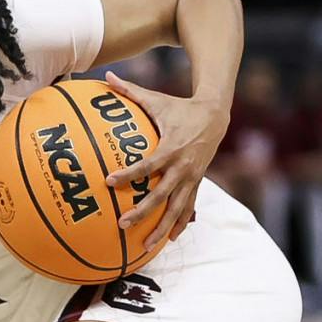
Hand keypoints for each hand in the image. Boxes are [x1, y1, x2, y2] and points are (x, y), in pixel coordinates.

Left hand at [103, 68, 228, 257]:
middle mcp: (182, 167)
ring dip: (161, 228)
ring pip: (176, 209)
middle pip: (160, 194)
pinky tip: (170, 239)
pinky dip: (180, 224)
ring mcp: (191, 178)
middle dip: (142, 211)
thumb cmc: (180, 107)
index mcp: (171, 147)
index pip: (147, 165)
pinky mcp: (197, 183)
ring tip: (145, 246)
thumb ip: (129, 91)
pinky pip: (189, 208)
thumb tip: (105, 75)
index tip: (109, 181)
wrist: (216, 115)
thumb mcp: (156, 98)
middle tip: (122, 224)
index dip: (129, 174)